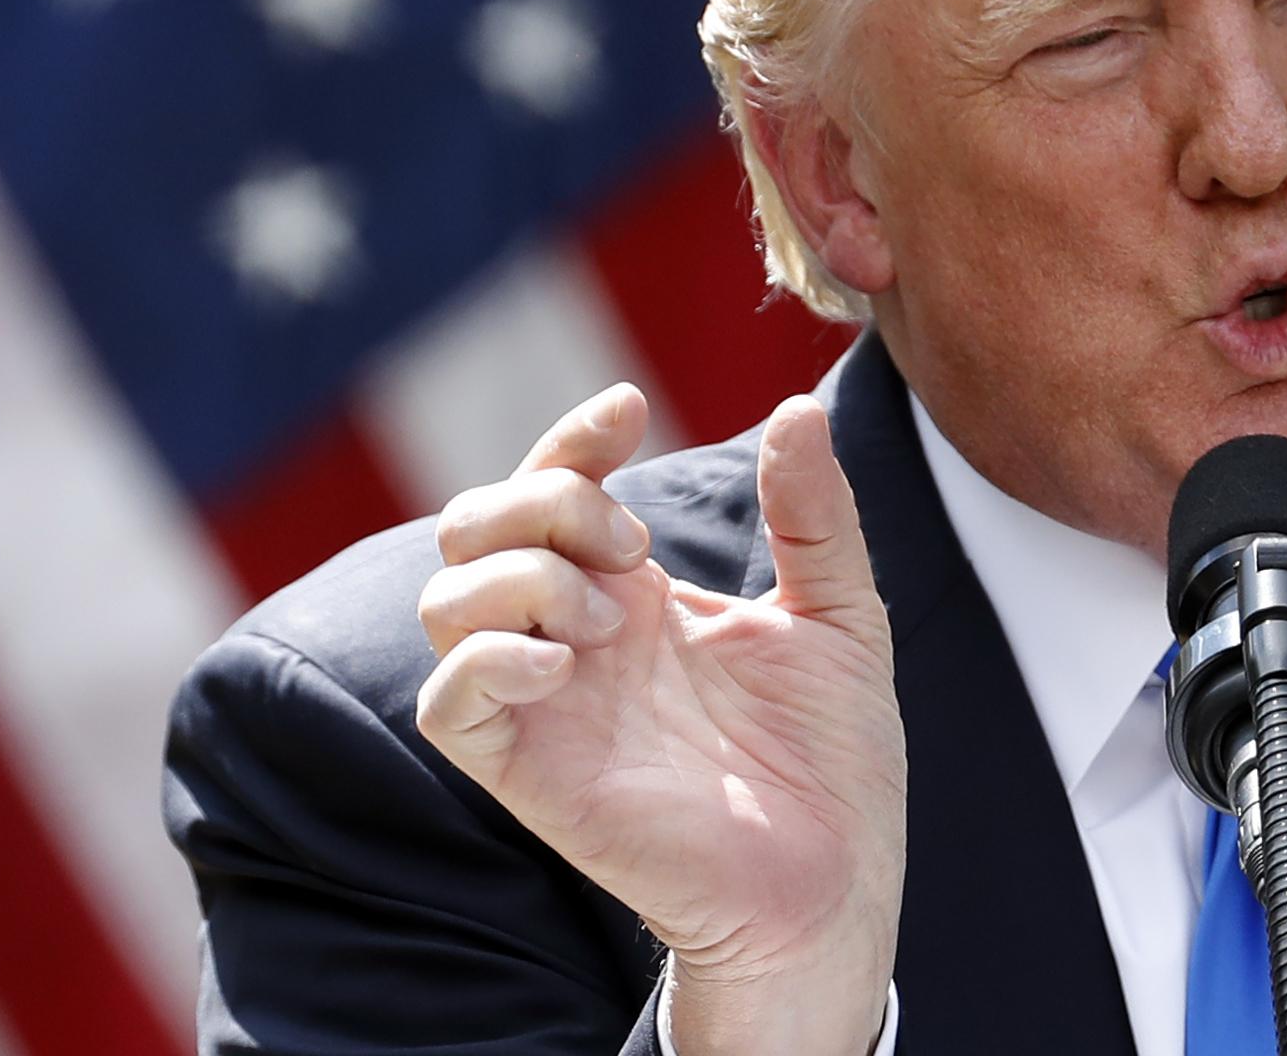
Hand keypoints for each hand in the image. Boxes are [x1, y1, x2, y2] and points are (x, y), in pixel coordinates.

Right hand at [415, 385, 904, 1055]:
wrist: (834, 881)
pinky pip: (447, 702)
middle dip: (542, 498)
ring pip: (446, 598)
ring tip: (612, 615)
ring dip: (521, 572)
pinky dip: (486, 656)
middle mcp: (580, 639)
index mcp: (641, 596)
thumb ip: (814, 513)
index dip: (572, 437)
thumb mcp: (840, 611)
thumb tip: (796, 407)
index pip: (558, 487)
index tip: (627, 410)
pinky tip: (563, 662)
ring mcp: (548, 704)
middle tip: (637, 549)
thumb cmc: (834, 759)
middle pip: (478, 525)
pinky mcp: (530, 773)